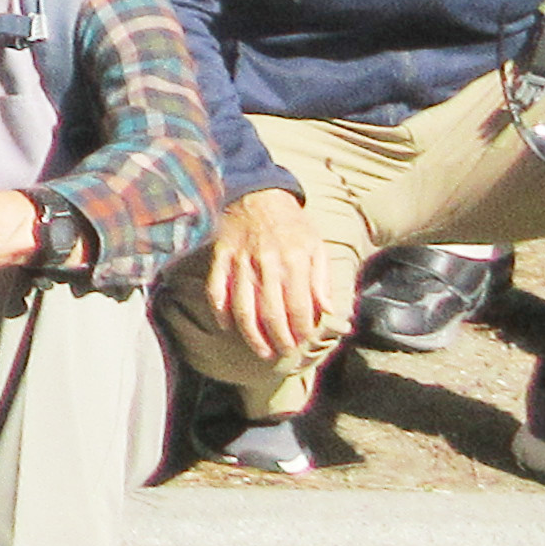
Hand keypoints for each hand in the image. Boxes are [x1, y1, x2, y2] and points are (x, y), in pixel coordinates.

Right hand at [204, 188, 346, 364]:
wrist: (257, 192)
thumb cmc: (290, 221)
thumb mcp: (316, 244)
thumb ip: (322, 278)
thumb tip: (327, 310)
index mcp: (294, 261)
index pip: (298, 307)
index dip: (301, 330)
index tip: (303, 343)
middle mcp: (266, 264)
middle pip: (271, 313)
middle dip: (279, 339)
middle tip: (283, 353)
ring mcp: (240, 262)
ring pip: (243, 307)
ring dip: (252, 335)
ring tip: (261, 351)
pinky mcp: (221, 258)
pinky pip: (216, 289)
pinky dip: (220, 311)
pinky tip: (226, 326)